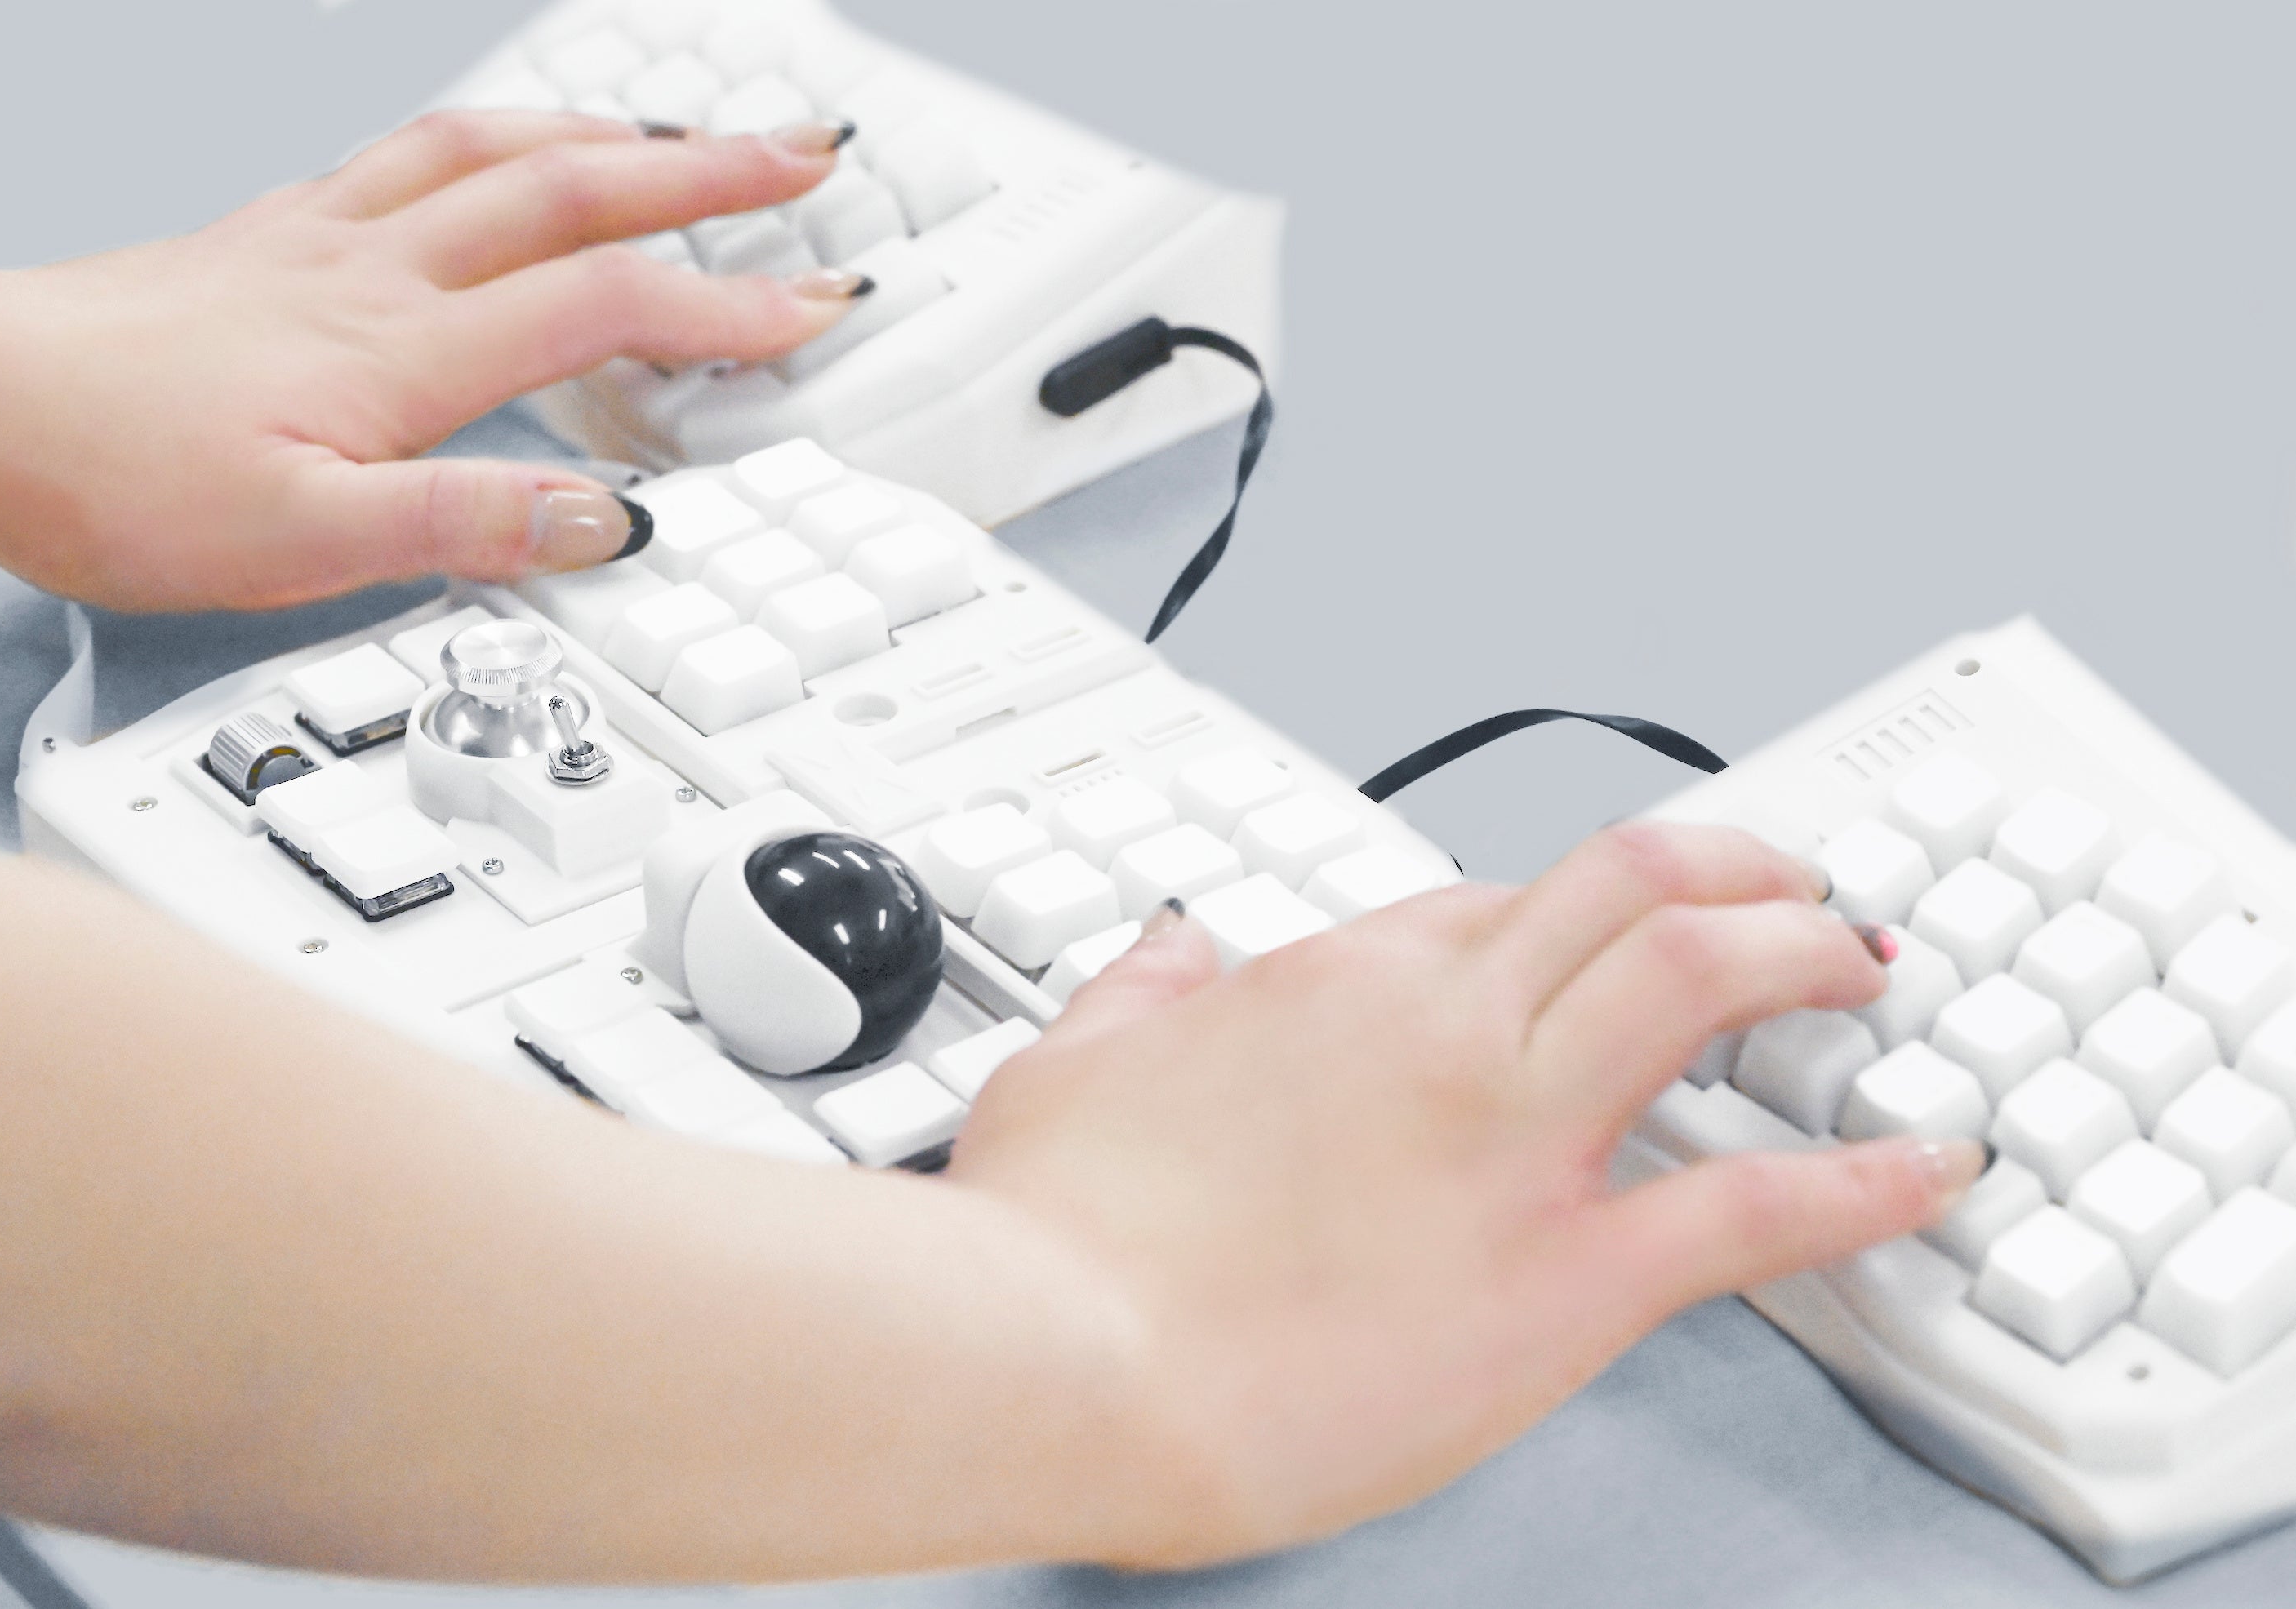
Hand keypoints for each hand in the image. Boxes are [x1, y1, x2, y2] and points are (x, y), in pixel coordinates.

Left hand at [0, 112, 866, 610]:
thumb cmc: (110, 478)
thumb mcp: (297, 546)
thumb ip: (463, 528)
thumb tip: (604, 523)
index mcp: (401, 354)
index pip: (605, 308)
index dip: (728, 307)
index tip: (816, 309)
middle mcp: (376, 273)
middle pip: (577, 192)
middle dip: (712, 173)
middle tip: (806, 154)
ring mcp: (326, 241)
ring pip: (501, 154)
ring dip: (617, 136)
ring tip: (694, 136)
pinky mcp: (277, 237)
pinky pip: (414, 154)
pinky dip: (500, 136)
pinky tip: (512, 147)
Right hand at [951, 822, 1984, 1566]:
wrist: (1050, 1359)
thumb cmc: (1046, 1236)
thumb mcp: (1071, 1065)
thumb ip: (1141, 996)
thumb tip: (1170, 950)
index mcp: (1330, 984)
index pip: (1489, 904)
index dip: (1572, 912)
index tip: (1614, 933)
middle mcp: (1439, 1024)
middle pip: (1632, 884)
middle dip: (1736, 871)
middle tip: (1795, 894)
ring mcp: (1510, 1136)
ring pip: (1704, 975)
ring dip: (1808, 954)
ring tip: (1865, 968)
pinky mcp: (1560, 1274)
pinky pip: (1755, 1206)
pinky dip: (1862, 1179)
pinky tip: (1925, 1169)